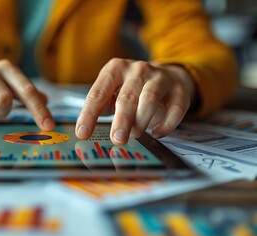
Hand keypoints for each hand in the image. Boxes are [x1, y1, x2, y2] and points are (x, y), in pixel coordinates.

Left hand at [76, 58, 195, 144]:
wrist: (167, 77)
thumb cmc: (132, 90)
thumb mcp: (112, 92)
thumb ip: (102, 107)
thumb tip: (88, 132)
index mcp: (115, 69)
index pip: (98, 93)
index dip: (89, 114)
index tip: (82, 133)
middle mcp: (137, 69)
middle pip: (126, 97)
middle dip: (121, 120)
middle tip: (117, 139)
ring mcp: (160, 77)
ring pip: (149, 99)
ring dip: (141, 121)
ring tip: (134, 135)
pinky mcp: (179, 90)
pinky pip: (175, 108)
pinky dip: (166, 124)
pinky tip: (157, 133)